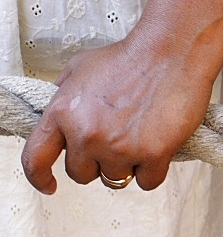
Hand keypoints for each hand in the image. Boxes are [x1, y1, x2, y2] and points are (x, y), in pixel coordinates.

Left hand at [21, 33, 215, 193]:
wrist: (171, 51)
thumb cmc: (131, 57)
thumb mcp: (80, 68)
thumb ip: (63, 95)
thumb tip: (58, 117)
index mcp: (62, 113)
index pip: (36, 158)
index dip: (39, 177)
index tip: (50, 185)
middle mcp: (87, 134)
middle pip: (81, 174)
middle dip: (97, 163)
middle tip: (117, 141)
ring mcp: (119, 147)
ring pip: (115, 180)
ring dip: (127, 165)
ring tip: (140, 138)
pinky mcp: (153, 154)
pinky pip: (147, 181)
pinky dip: (153, 170)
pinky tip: (159, 147)